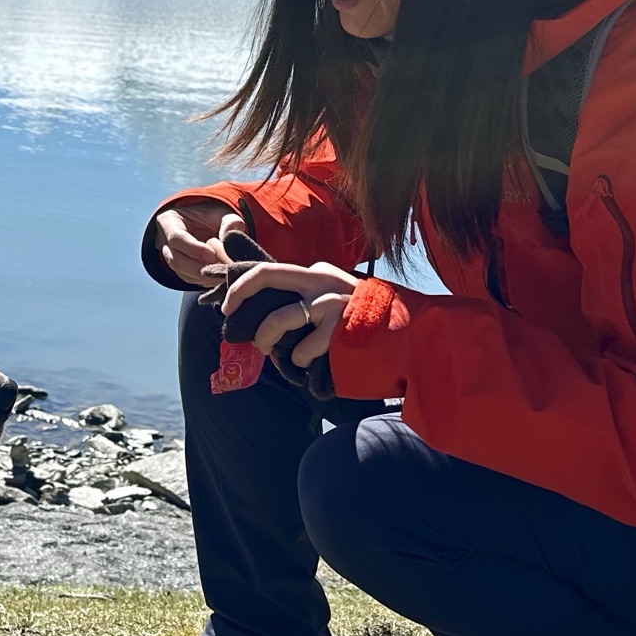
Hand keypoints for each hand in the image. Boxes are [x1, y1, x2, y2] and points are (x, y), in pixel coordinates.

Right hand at [153, 200, 236, 286]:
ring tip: (225, 272)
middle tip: (222, 268)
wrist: (206, 224)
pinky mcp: (181, 271)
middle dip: (199, 268)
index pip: (176, 238)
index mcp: (169, 221)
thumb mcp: (221, 213)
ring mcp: (171, 258)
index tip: (213, 255)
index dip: (194, 249)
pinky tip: (221, 276)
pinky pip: (191, 280)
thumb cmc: (212, 217)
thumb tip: (231, 238)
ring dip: (205, 276)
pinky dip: (206, 281)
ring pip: (182, 274)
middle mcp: (165, 242)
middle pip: (175, 260)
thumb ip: (229, 222)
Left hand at [219, 261, 359, 367]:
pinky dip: (300, 361)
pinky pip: (303, 349)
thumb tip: (260, 312)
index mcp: (317, 273)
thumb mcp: (333, 299)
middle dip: (240, 293)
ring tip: (271, 351)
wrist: (407, 337)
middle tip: (229, 313)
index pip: (270, 271)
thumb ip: (303, 299)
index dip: (242, 286)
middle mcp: (322, 281)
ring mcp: (331, 302)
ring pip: (280, 318)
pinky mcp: (339, 328)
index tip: (228, 305)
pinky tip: (310, 364)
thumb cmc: (362, 324)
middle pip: (267, 275)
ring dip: (267, 339)